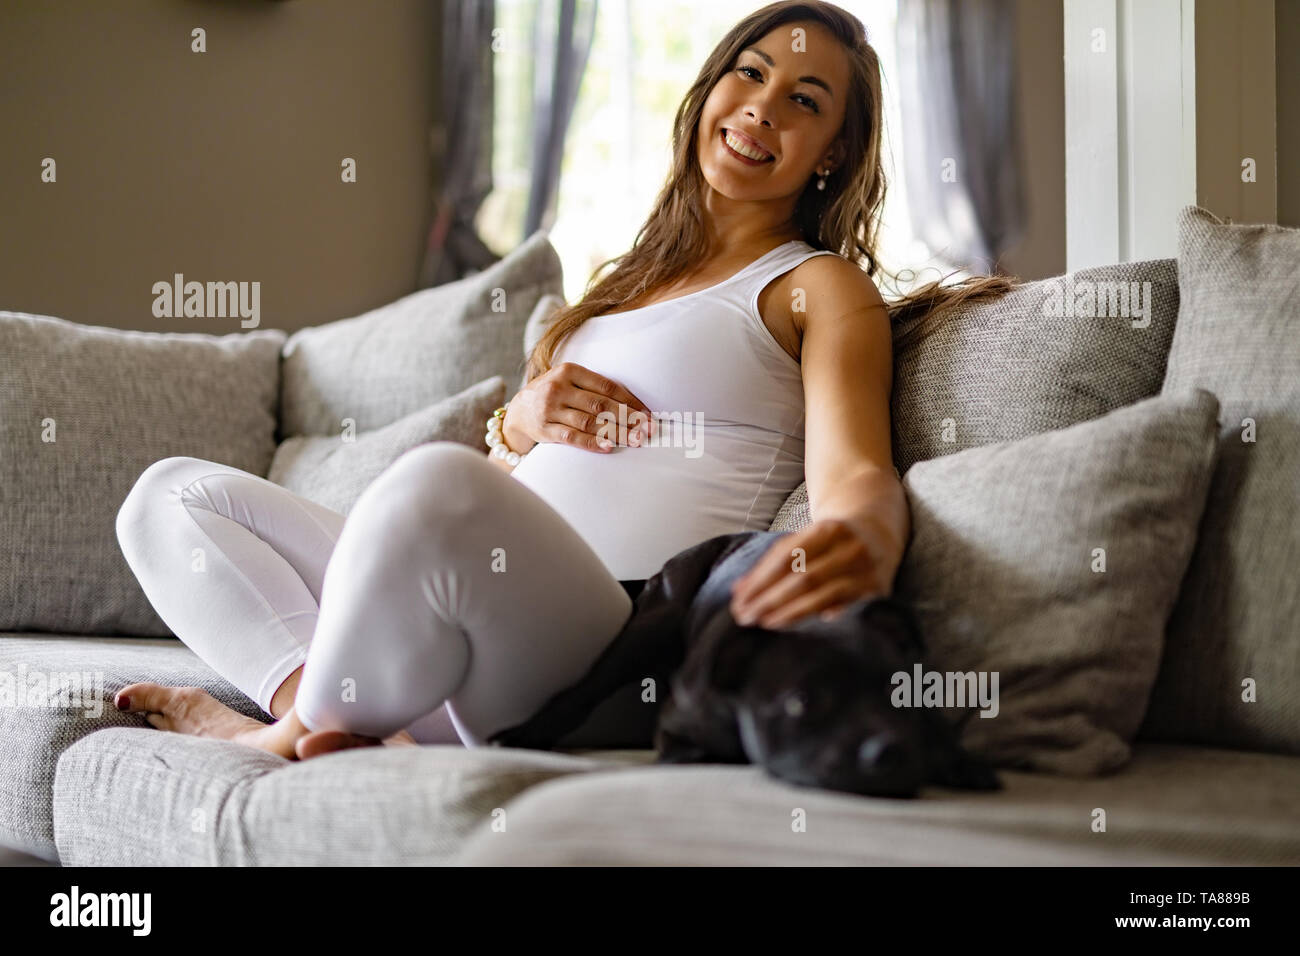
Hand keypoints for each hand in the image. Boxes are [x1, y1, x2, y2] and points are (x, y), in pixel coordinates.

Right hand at [504, 362, 654, 454]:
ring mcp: (550, 409)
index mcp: (569, 371)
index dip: (630, 401)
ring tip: (635, 440)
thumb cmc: (554, 394)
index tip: (648, 414)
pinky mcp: (545, 429)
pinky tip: (609, 447)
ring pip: (589, 422)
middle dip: (628, 418)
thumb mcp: (569, 381)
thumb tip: (634, 405)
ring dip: (616, 432)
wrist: (519, 410)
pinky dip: (592, 442)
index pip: (607, 386)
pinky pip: (572, 437)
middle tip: (648, 430)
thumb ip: (594, 387)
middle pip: (600, 405)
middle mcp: (558, 388)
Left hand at [728, 518, 900, 628]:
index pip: (787, 557)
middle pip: (803, 578)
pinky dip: (828, 617)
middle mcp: (850, 548)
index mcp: (828, 529)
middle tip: (745, 617)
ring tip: (765, 623)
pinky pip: (849, 608)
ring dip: (791, 613)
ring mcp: (867, 569)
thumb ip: (772, 562)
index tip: (739, 601)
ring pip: (824, 595)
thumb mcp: (805, 539)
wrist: (878, 532)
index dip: (761, 581)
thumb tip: (738, 590)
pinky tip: (808, 630)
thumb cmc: (831, 540)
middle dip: (770, 599)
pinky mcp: (879, 590)